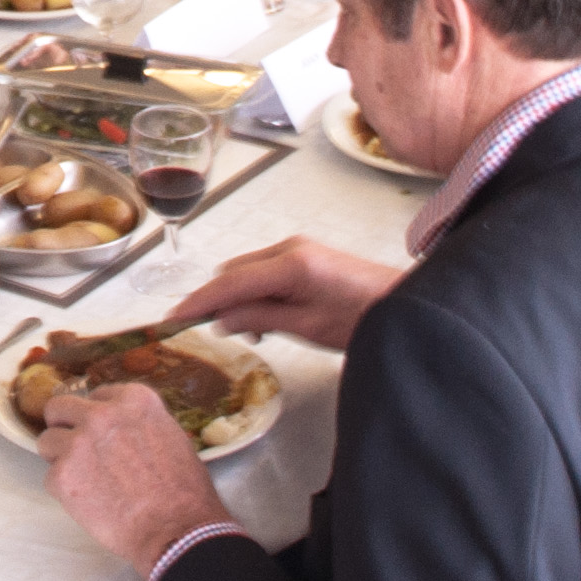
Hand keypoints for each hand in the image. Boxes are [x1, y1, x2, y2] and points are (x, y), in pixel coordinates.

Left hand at [39, 381, 235, 570]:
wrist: (176, 532)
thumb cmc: (184, 493)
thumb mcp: (172, 437)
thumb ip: (139, 425)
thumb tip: (122, 430)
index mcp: (134, 400)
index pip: (97, 396)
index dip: (98, 417)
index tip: (102, 434)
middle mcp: (102, 414)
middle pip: (59, 408)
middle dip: (64, 427)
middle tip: (75, 449)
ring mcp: (79, 443)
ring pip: (46, 440)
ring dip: (59, 458)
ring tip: (82, 480)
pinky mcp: (62, 475)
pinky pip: (50, 477)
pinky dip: (65, 491)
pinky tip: (89, 503)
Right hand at [185, 235, 395, 353]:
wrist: (405, 306)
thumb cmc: (365, 318)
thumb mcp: (308, 328)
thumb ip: (261, 319)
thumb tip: (223, 319)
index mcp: (291, 264)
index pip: (230, 281)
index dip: (199, 301)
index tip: (175, 317)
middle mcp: (291, 248)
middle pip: (233, 271)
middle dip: (219, 299)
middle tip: (215, 333)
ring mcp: (299, 249)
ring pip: (247, 270)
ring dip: (239, 297)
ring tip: (252, 332)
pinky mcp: (307, 256)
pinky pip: (265, 271)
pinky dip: (256, 292)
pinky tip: (267, 318)